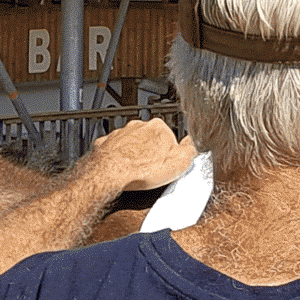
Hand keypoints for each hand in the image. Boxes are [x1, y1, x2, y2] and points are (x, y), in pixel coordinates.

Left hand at [81, 119, 198, 192]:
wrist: (110, 173)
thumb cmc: (142, 169)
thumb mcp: (179, 163)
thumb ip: (190, 151)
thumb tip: (193, 145)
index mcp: (158, 127)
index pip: (170, 136)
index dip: (171, 152)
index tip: (168, 163)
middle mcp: (139, 126)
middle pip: (151, 138)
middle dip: (152, 151)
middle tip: (153, 168)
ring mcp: (121, 133)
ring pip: (133, 142)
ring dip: (136, 154)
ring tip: (138, 171)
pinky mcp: (107, 143)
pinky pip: (116, 149)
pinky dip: (119, 157)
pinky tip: (122, 168)